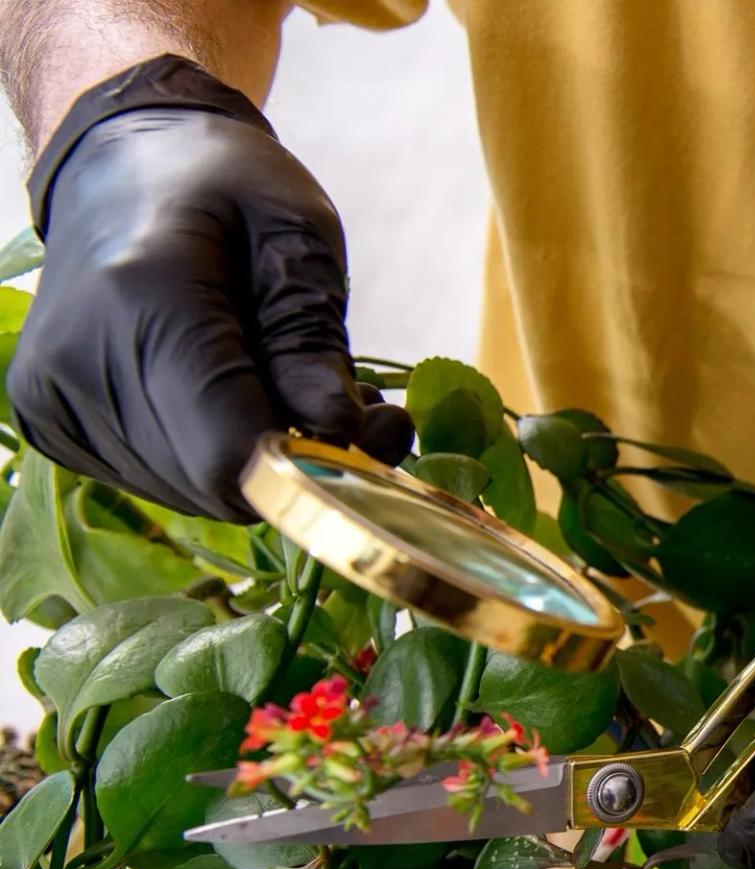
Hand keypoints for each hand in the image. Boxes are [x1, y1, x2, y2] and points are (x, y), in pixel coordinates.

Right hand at [8, 56, 410, 519]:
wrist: (122, 162)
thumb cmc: (224, 186)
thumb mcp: (297, 234)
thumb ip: (313, 338)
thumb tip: (341, 434)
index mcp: (141, 299)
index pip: (229, 450)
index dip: (314, 466)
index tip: (378, 429)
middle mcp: (80, 360)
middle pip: (214, 482)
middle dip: (299, 462)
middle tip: (359, 409)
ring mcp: (52, 397)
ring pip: (191, 491)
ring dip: (259, 460)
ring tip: (293, 387)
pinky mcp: (48, 419)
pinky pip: (158, 477)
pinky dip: (212, 453)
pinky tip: (235, 395)